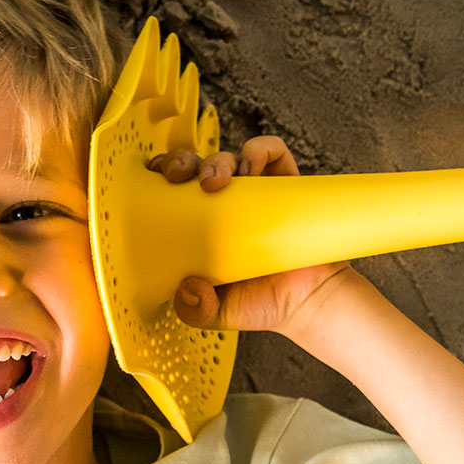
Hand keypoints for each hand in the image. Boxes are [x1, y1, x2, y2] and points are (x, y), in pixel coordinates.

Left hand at [147, 136, 355, 337]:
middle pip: (194, 165)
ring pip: (228, 157)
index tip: (155, 181)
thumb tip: (189, 288)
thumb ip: (195, 309)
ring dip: (217, 160)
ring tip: (217, 181)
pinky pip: (273, 152)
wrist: (307, 304)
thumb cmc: (259, 303)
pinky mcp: (286, 184)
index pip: (171, 188)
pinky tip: (252, 167)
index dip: (159, 176)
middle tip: (179, 177)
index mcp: (198, 223)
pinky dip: (260, 150)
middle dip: (182, 161)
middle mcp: (224, 203)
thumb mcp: (215, 313)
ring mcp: (255, 191)